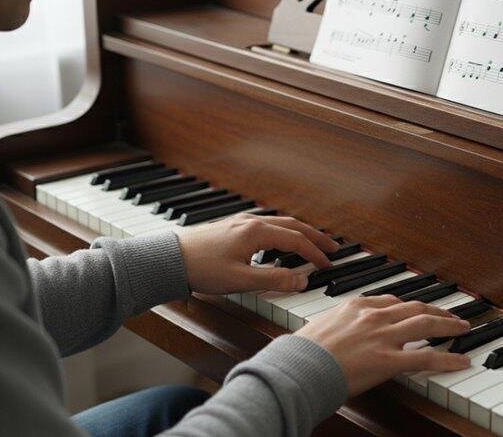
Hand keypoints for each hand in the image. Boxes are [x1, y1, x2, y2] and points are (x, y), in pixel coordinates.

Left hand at [175, 213, 339, 293]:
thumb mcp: (241, 280)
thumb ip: (274, 280)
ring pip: (280, 224)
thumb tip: (302, 280)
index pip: (296, 241)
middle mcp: (252, 222)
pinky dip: (283, 233)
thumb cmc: (201, 268)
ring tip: (311, 243)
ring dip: (299, 233)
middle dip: (314, 237)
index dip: (315, 254)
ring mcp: (241, 223)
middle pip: (293, 226)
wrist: (170, 258)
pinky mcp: (232, 227)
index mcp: (257, 232)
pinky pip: (267, 226)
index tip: (327, 265)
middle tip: (332, 247)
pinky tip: (278, 243)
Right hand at [296, 295, 471, 395]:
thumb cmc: (302, 353)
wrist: (299, 368)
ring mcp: (383, 337)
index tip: (420, 308)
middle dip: (438, 310)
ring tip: (463, 328)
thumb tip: (338, 333)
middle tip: (452, 315)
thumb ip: (338, 326)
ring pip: (426, 324)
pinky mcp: (389, 360)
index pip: (392, 300)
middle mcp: (374, 316)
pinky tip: (461, 360)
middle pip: (416, 307)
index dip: (411, 305)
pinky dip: (448, 358)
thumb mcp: (320, 328)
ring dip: (449, 325)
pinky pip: (427, 357)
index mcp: (357, 306)